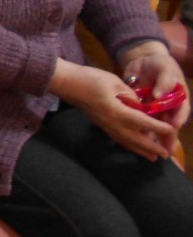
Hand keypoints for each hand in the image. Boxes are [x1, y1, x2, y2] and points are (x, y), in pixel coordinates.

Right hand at [50, 59, 178, 159]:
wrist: (67, 83)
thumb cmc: (90, 79)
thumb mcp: (114, 82)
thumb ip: (130, 95)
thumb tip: (139, 105)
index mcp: (118, 111)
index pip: (143, 122)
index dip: (158, 127)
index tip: (170, 130)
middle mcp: (112, 123)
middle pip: (136, 139)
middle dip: (151, 147)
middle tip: (165, 155)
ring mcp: (105, 125)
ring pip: (126, 142)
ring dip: (140, 150)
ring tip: (153, 157)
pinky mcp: (100, 124)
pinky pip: (118, 139)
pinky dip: (128, 145)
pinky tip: (132, 146)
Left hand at [120, 41, 190, 141]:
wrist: (142, 59)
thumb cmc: (160, 63)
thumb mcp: (166, 68)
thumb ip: (165, 81)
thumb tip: (159, 95)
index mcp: (179, 98)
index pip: (181, 111)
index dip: (178, 119)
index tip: (174, 126)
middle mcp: (168, 106)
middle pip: (169, 123)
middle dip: (167, 136)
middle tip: (165, 150)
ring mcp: (155, 109)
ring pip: (155, 125)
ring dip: (153, 136)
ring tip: (151, 150)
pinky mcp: (141, 108)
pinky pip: (140, 119)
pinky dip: (138, 128)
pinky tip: (134, 138)